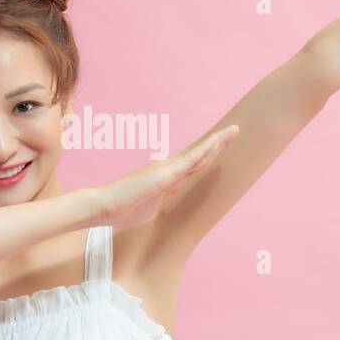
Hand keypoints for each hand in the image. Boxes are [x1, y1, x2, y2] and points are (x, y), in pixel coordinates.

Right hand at [89, 124, 239, 228]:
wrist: (104, 206)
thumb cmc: (122, 209)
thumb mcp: (149, 205)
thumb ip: (162, 195)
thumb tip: (171, 191)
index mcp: (165, 175)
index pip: (192, 164)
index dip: (208, 153)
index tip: (221, 146)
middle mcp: (167, 167)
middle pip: (199, 154)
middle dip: (218, 143)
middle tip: (234, 130)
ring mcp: (166, 169)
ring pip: (199, 154)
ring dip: (217, 142)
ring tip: (233, 130)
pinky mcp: (165, 174)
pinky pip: (190, 160)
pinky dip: (205, 149)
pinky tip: (217, 140)